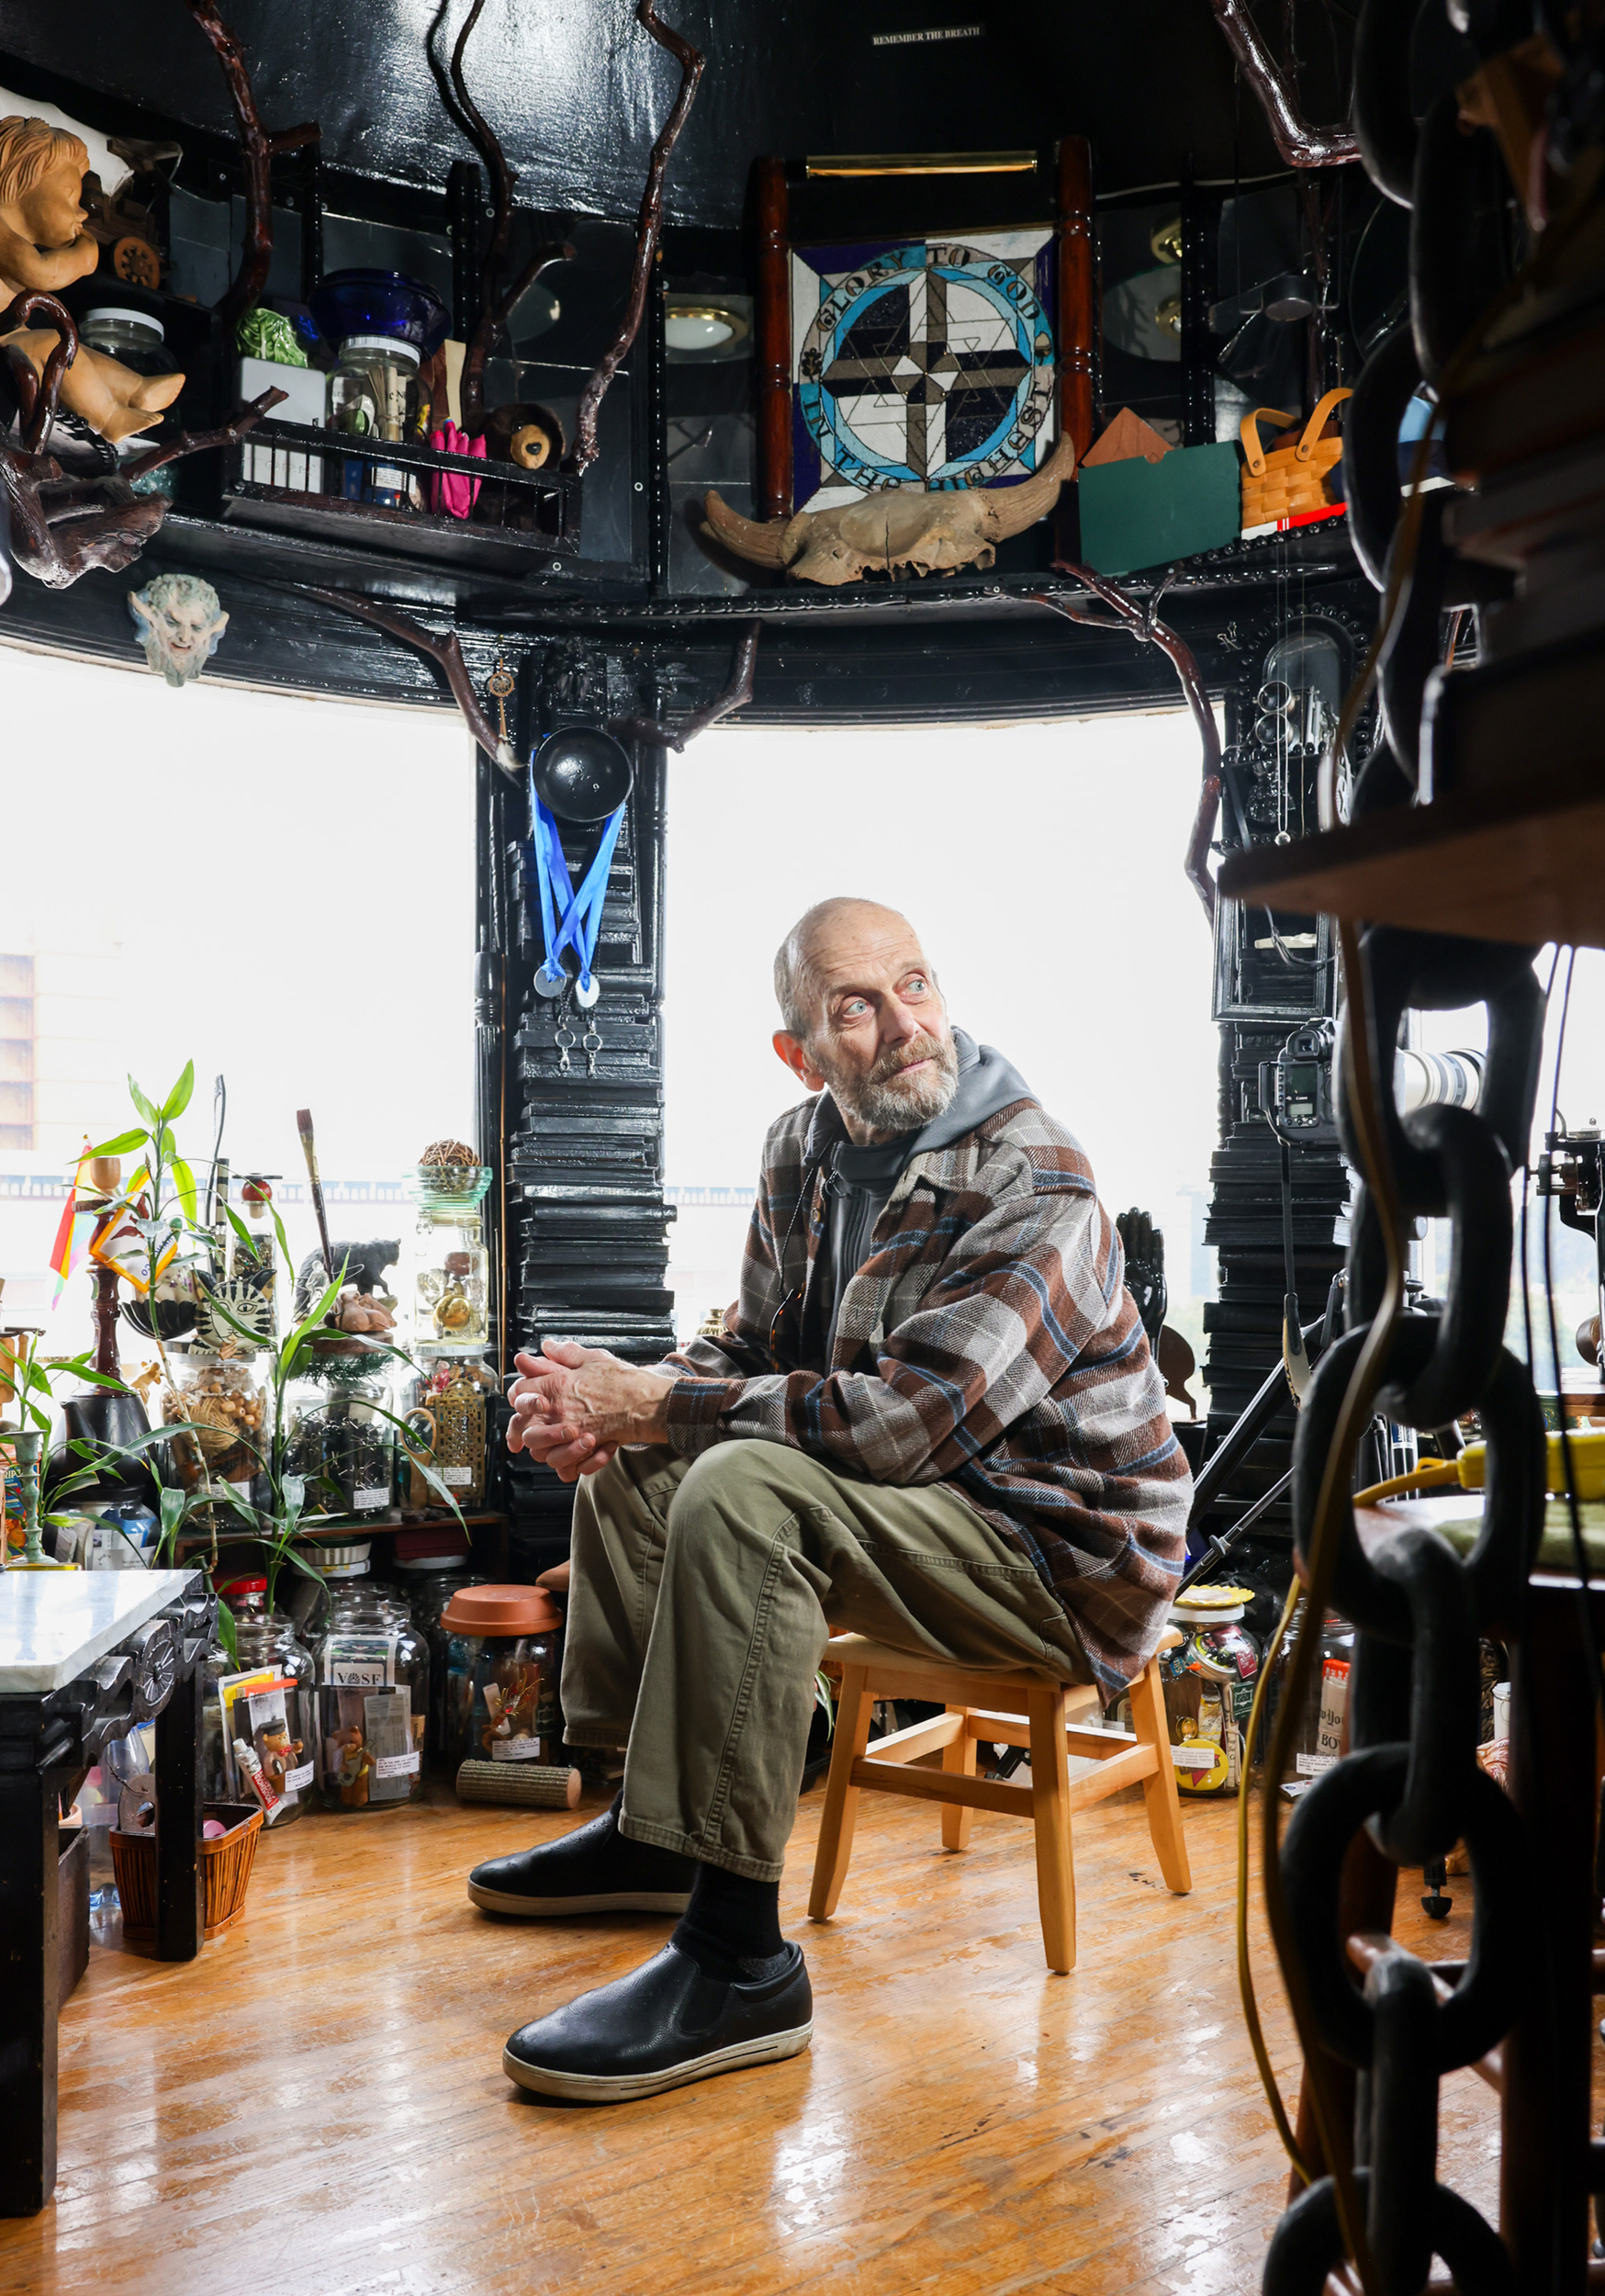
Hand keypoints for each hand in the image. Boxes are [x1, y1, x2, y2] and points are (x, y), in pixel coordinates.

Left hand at [506, 1339, 675, 1483]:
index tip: (524, 1398)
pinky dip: (567, 1465)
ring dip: (545, 1449)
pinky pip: (566, 1466)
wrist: (647, 1402)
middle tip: (533, 1426)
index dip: (519, 1395)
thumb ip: (566, 1353)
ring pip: (541, 1452)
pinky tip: (573, 1457)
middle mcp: (560, 1411)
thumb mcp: (593, 1358)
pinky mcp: (586, 1449)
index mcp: (557, 1385)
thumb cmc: (623, 1381)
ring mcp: (572, 1433)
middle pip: (523, 1428)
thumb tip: (548, 1346)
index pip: (520, 1392)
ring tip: (555, 1442)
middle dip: (524, 1429)